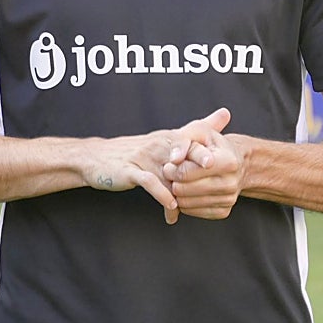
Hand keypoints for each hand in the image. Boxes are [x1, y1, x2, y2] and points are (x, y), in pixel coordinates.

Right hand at [84, 108, 231, 224]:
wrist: (97, 159)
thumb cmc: (134, 154)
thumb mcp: (161, 143)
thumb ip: (192, 134)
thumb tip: (225, 113)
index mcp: (167, 138)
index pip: (190, 138)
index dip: (206, 146)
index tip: (224, 157)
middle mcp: (157, 145)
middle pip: (181, 149)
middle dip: (199, 159)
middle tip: (214, 169)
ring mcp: (143, 158)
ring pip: (167, 170)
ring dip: (182, 186)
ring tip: (197, 199)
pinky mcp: (130, 172)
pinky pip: (149, 182)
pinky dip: (162, 195)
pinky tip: (172, 209)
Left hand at [163, 127, 244, 220]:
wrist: (238, 161)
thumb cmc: (213, 144)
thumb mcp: (199, 131)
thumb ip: (182, 141)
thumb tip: (174, 159)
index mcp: (227, 161)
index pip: (185, 172)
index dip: (171, 168)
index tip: (170, 163)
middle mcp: (231, 183)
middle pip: (184, 190)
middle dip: (172, 180)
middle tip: (171, 172)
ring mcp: (228, 200)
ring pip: (186, 204)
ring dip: (177, 193)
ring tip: (179, 180)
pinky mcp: (223, 212)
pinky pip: (192, 212)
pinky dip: (185, 202)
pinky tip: (188, 190)